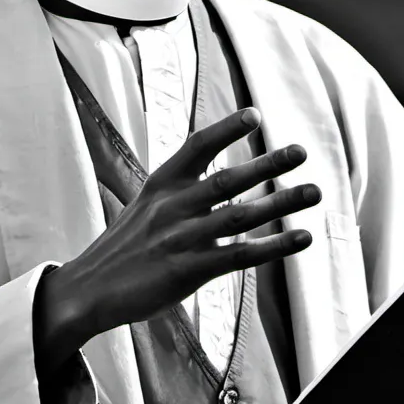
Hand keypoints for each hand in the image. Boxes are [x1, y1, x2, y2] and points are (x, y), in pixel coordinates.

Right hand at [36, 108, 319, 367]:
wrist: (90, 288)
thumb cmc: (125, 247)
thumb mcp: (146, 207)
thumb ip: (181, 192)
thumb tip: (222, 182)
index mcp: (160, 184)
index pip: (196, 147)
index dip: (225, 129)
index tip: (254, 115)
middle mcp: (171, 206)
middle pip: (226, 179)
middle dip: (267, 164)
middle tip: (301, 151)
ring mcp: (180, 237)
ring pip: (239, 214)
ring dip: (280, 202)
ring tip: (314, 190)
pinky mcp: (187, 270)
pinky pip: (239, 254)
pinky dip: (273, 246)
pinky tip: (300, 238)